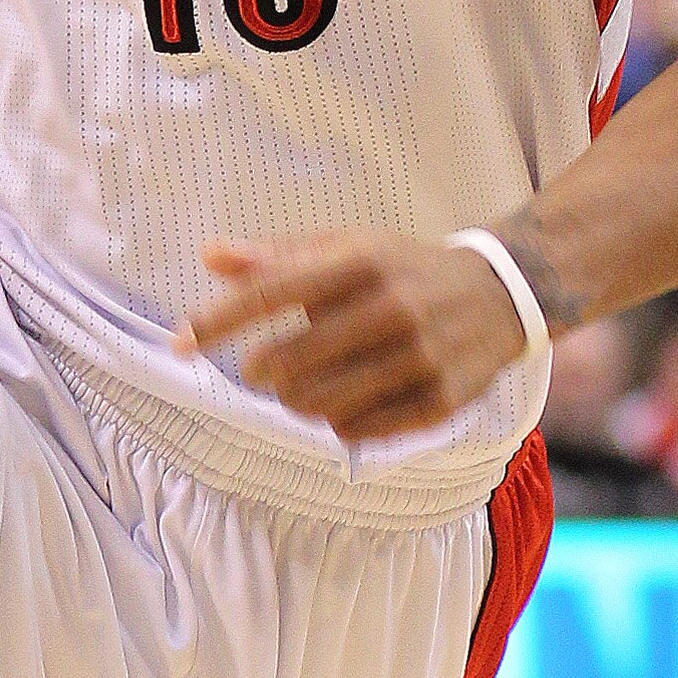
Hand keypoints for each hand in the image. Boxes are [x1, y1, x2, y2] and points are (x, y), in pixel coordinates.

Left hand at [178, 235, 528, 442]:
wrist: (498, 294)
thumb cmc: (402, 269)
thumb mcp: (347, 247)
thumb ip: (276, 256)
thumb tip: (209, 256)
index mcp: (360, 263)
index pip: (271, 294)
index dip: (218, 322)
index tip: (179, 343)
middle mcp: (390, 309)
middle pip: (287, 363)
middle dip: (261, 372)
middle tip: (263, 370)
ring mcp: (418, 358)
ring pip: (318, 404)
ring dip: (296, 401)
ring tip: (305, 385)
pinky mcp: (438, 400)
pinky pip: (357, 430)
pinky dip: (336, 422)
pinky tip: (344, 402)